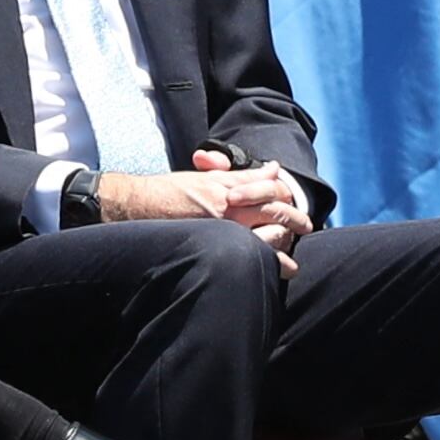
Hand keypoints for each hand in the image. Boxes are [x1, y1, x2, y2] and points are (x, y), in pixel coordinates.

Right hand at [103, 154, 310, 264]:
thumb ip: (241, 175)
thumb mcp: (206, 178)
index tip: (293, 203)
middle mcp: (228, 208)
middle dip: (294, 221)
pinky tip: (279, 271)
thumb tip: (272, 168)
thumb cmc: (168, 192)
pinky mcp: (212, 247)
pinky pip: (250, 257)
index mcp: (227, 188)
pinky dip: (269, 264)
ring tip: (291, 258)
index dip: (285, 195)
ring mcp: (221, 230)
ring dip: (284, 247)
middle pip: (274, 213)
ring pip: (268, 239)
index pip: (269, 189)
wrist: (135, 208)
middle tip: (304, 227)